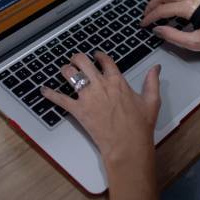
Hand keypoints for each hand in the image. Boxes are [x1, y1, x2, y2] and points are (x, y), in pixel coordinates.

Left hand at [40, 51, 160, 164]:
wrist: (127, 144)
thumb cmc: (140, 125)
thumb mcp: (151, 101)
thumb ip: (152, 81)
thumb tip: (156, 67)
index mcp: (117, 81)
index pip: (105, 60)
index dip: (99, 55)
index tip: (96, 55)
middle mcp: (100, 84)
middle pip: (83, 62)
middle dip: (78, 58)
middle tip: (75, 59)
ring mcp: (87, 97)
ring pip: (71, 75)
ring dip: (66, 70)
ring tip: (64, 70)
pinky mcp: (78, 110)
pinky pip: (60, 99)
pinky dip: (50, 94)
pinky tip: (43, 90)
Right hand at [140, 0, 199, 52]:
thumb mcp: (195, 43)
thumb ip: (174, 36)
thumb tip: (157, 29)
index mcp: (190, 7)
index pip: (164, 9)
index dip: (151, 17)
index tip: (143, 25)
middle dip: (153, 4)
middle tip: (146, 15)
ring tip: (156, 7)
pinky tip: (171, 3)